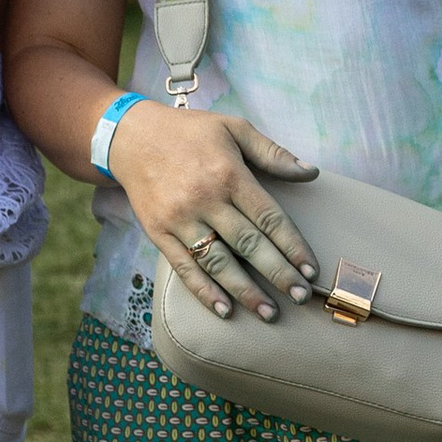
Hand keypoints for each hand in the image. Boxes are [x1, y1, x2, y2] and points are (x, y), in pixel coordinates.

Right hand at [107, 103, 319, 321]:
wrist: (131, 137)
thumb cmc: (189, 132)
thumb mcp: (233, 128)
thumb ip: (272, 152)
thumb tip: (311, 172)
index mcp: (229, 174)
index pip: (269, 217)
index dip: (293, 245)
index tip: (310, 268)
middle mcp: (205, 199)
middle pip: (249, 244)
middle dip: (278, 274)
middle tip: (301, 297)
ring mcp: (179, 219)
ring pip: (218, 262)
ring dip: (246, 291)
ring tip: (269, 313)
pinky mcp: (158, 233)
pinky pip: (184, 267)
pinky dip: (204, 291)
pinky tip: (224, 310)